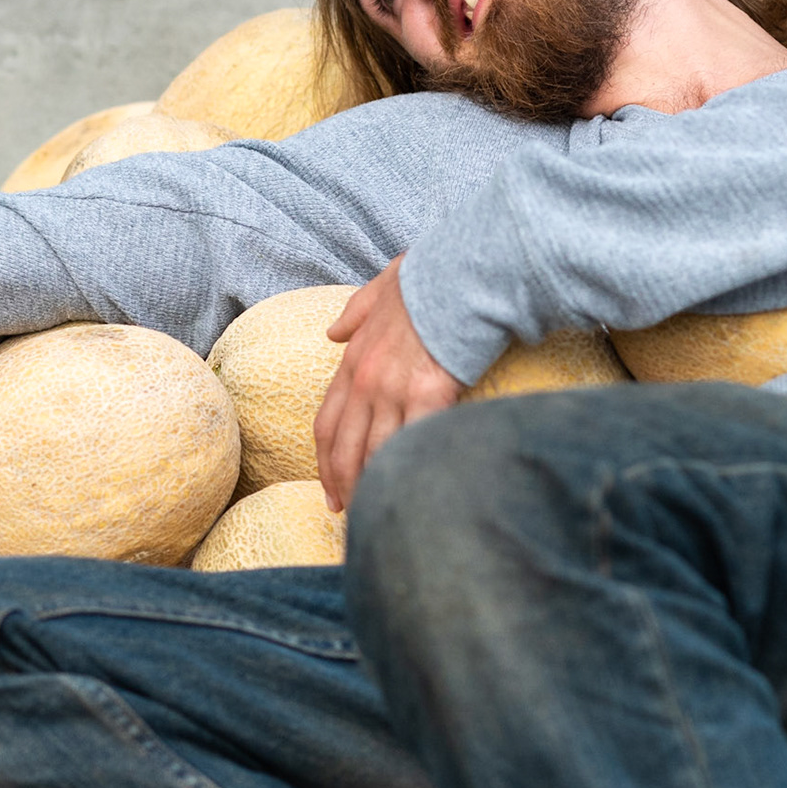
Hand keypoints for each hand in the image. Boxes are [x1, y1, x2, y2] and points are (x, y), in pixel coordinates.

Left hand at [314, 257, 462, 511]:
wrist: (461, 274)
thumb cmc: (426, 278)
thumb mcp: (379, 289)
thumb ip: (354, 313)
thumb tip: (333, 330)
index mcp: (353, 360)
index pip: (327, 422)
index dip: (324, 460)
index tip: (327, 486)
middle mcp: (367, 381)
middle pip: (345, 447)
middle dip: (343, 485)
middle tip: (346, 513)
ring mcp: (395, 390)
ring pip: (376, 454)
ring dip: (373, 487)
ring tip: (378, 513)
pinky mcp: (430, 395)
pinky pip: (414, 442)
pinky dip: (411, 469)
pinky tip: (413, 489)